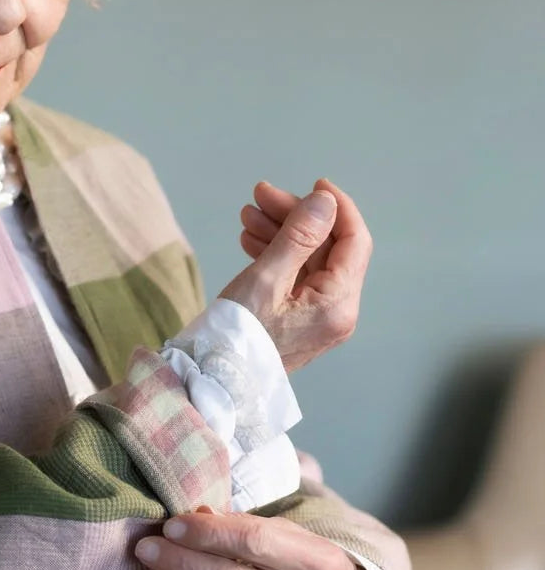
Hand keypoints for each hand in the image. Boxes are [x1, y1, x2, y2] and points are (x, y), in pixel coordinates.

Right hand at [218, 178, 371, 371]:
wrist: (214, 384)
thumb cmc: (237, 335)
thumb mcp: (266, 278)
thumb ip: (298, 235)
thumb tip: (325, 201)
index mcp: (338, 303)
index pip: (355, 242)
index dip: (337, 208)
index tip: (313, 184)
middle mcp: (337, 312)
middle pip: (328, 249)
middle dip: (296, 217)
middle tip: (259, 196)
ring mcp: (319, 318)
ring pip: (309, 261)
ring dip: (281, 233)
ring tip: (247, 215)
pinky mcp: (300, 322)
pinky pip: (296, 278)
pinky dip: (276, 255)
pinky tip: (250, 240)